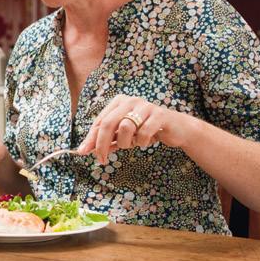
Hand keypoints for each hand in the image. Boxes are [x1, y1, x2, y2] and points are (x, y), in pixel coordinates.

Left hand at [77, 95, 193, 163]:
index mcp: (118, 102)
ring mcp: (145, 106)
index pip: (99, 121)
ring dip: (126, 143)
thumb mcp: (124, 136)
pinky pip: (144, 132)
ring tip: (133, 144)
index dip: (91, 138)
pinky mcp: (159, 114)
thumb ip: (107, 140)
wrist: (176, 129)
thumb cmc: (146, 130)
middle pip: (108, 123)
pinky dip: (142, 142)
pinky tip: (146, 142)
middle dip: (102, 144)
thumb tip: (85, 150)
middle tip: (102, 159)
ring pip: (125, 128)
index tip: (83, 152)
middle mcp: (130, 100)